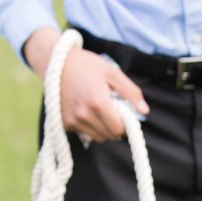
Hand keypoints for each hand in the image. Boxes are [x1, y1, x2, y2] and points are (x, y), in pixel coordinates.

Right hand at [22, 26, 148, 142]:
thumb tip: (145, 111)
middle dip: (114, 126)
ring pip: (97, 138)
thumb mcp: (112, 73)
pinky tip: (86, 111)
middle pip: (109, 136)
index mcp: (98, 103)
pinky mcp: (64, 123)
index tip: (121, 112)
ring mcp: (73, 121)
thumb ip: (131, 92)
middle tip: (110, 110)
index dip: (123, 123)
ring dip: (102, 129)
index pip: (118, 129)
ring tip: (98, 110)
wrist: (56, 63)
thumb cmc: (87, 65)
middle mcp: (84, 115)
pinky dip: (89, 127)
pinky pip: (84, 134)